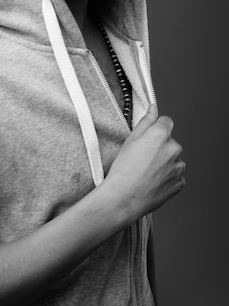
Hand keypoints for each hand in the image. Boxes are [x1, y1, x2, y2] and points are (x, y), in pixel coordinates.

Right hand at [107, 104, 184, 219]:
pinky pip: (175, 175)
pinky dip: (167, 177)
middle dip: (160, 147)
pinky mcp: (180, 182)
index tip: (148, 138)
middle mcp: (174, 148)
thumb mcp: (130, 140)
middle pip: (170, 142)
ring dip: (165, 163)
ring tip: (147, 172)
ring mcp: (179, 167)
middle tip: (143, 159)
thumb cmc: (124, 168)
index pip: (166, 122)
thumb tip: (154, 108)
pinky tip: (152, 182)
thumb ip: (146, 121)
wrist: (125, 197)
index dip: (156, 128)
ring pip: (173, 159)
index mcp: (161, 134)